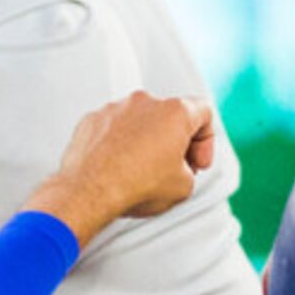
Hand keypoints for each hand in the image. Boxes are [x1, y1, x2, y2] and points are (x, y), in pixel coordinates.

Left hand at [24, 92, 216, 245]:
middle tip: (172, 167)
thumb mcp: (182, 187)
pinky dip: (117, 144)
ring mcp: (116, 109)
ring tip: (141, 171)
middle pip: (169, 117)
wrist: (89, 191)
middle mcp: (144, 103)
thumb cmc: (133, 185)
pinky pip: (112, 128)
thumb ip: (188, 171)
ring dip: (144, 142)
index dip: (205, 140)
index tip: (196, 159)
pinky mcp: (92, 120)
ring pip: (139, 122)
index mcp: (174, 112)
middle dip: (173, 143)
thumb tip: (178, 173)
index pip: (203, 113)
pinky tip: (118, 167)